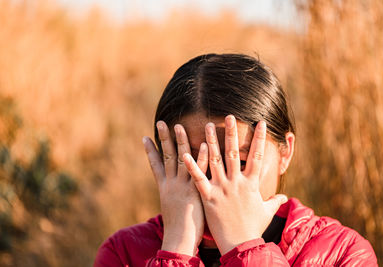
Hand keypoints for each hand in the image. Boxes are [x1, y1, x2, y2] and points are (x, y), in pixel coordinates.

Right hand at [142, 121, 206, 255]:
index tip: (145, 137)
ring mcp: (182, 186)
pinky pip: (198, 171)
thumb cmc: (178, 229)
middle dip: (163, 138)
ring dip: (180, 141)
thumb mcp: (173, 210)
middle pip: (166, 156)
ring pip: (180, 159)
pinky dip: (200, 157)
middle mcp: (171, 184)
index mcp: (164, 188)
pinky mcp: (195, 191)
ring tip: (177, 125)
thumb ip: (175, 198)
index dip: (150, 150)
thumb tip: (176, 194)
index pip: (155, 165)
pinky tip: (203, 144)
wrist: (179, 241)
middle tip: (161, 121)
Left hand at [183, 115, 287, 254]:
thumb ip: (275, 201)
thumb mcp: (267, 212)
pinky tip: (184, 153)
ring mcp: (222, 188)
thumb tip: (285, 197)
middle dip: (232, 133)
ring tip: (207, 125)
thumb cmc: (254, 227)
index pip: (257, 156)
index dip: (259, 139)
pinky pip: (199, 179)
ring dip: (211, 141)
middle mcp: (236, 182)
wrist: (241, 244)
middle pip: (233, 153)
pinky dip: (192, 166)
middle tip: (229, 115)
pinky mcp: (209, 197)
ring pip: (215, 160)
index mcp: (251, 183)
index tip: (260, 122)